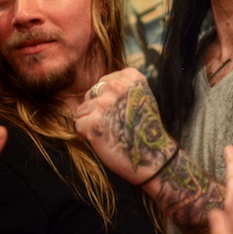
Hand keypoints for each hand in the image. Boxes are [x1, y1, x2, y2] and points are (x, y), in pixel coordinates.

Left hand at [75, 68, 176, 185]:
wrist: (153, 157)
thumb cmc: (144, 128)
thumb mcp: (140, 96)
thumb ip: (121, 87)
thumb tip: (96, 88)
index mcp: (130, 77)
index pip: (103, 82)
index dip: (108, 99)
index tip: (123, 111)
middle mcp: (117, 86)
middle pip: (91, 94)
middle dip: (97, 109)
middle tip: (116, 124)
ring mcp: (104, 104)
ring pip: (82, 110)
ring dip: (92, 123)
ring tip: (111, 132)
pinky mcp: (93, 122)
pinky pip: (79, 125)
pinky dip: (87, 135)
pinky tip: (104, 140)